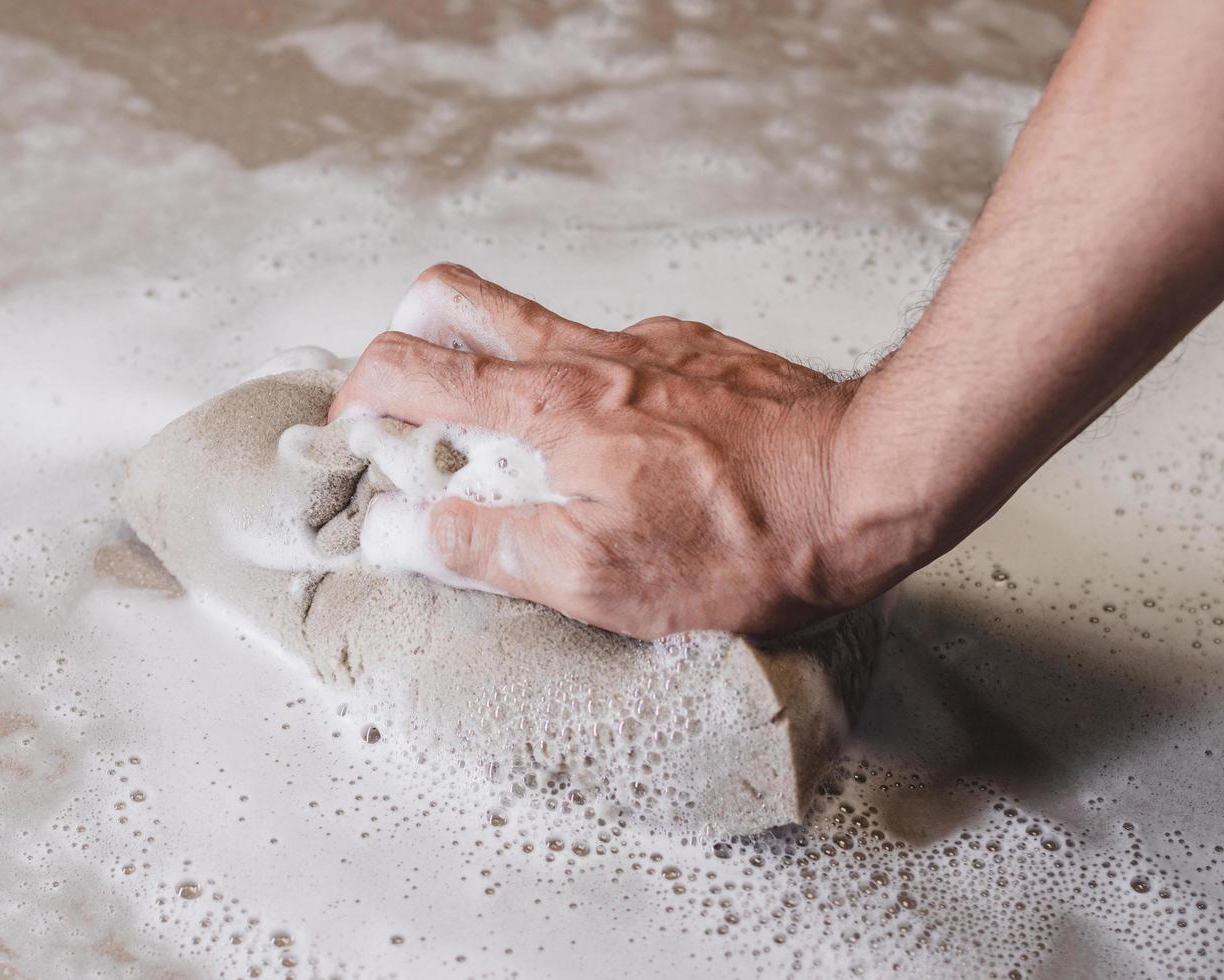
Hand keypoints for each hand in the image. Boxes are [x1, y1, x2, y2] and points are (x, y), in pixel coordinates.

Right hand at [329, 264, 906, 639]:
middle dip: (402, 339)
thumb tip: (396, 530)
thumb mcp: (599, 578)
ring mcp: (643, 344)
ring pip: (532, 320)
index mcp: (549, 409)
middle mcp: (586, 356)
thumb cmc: (747, 540)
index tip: (353, 441)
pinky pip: (611, 351)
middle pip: (454, 300)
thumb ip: (485, 547)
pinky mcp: (692, 350)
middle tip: (406, 406)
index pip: (410, 369)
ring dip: (490, 361)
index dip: (356, 400)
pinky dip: (584, 388)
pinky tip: (621, 446)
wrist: (870, 483)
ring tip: (508, 435)